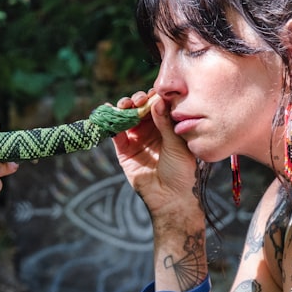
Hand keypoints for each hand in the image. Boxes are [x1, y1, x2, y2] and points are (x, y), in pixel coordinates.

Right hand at [112, 91, 199, 218]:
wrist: (171, 197)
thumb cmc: (182, 171)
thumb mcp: (177, 144)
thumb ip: (165, 122)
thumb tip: (157, 100)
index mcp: (167, 127)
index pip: (157, 106)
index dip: (153, 97)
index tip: (151, 93)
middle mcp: (151, 131)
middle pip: (139, 109)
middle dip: (136, 101)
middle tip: (137, 101)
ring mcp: (137, 140)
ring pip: (126, 118)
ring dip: (123, 108)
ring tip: (124, 106)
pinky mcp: (124, 151)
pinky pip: (115, 134)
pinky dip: (111, 123)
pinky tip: (109, 112)